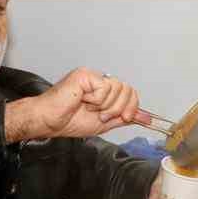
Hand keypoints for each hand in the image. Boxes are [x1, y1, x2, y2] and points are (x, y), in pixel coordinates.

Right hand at [5, 68, 141, 141]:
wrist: (51, 122)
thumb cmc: (70, 121)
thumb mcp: (105, 123)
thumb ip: (125, 118)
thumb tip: (146, 118)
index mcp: (105, 91)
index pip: (130, 92)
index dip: (131, 107)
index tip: (123, 118)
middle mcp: (100, 81)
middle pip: (128, 90)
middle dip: (118, 109)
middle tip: (101, 115)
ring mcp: (93, 76)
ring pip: (118, 89)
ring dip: (105, 106)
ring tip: (89, 108)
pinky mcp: (85, 75)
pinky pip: (104, 88)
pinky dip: (95, 100)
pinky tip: (82, 101)